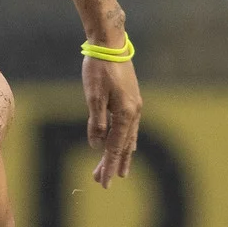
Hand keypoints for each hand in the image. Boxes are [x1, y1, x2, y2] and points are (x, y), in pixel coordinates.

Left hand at [82, 55, 139, 188]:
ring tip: (116, 171)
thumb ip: (96, 122)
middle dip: (113, 164)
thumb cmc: (98, 69)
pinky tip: (124, 146)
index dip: (107, 165)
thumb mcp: (93, 96)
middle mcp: (134, 112)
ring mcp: (135, 106)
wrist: (110, 44)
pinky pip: (130, 128)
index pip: (114, 146)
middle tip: (103, 182)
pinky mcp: (132, 100)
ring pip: (128, 138)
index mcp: (125, 113)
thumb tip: (96, 145)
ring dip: (120, 154)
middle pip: (123, 145)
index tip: (102, 182)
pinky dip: (125, 140)